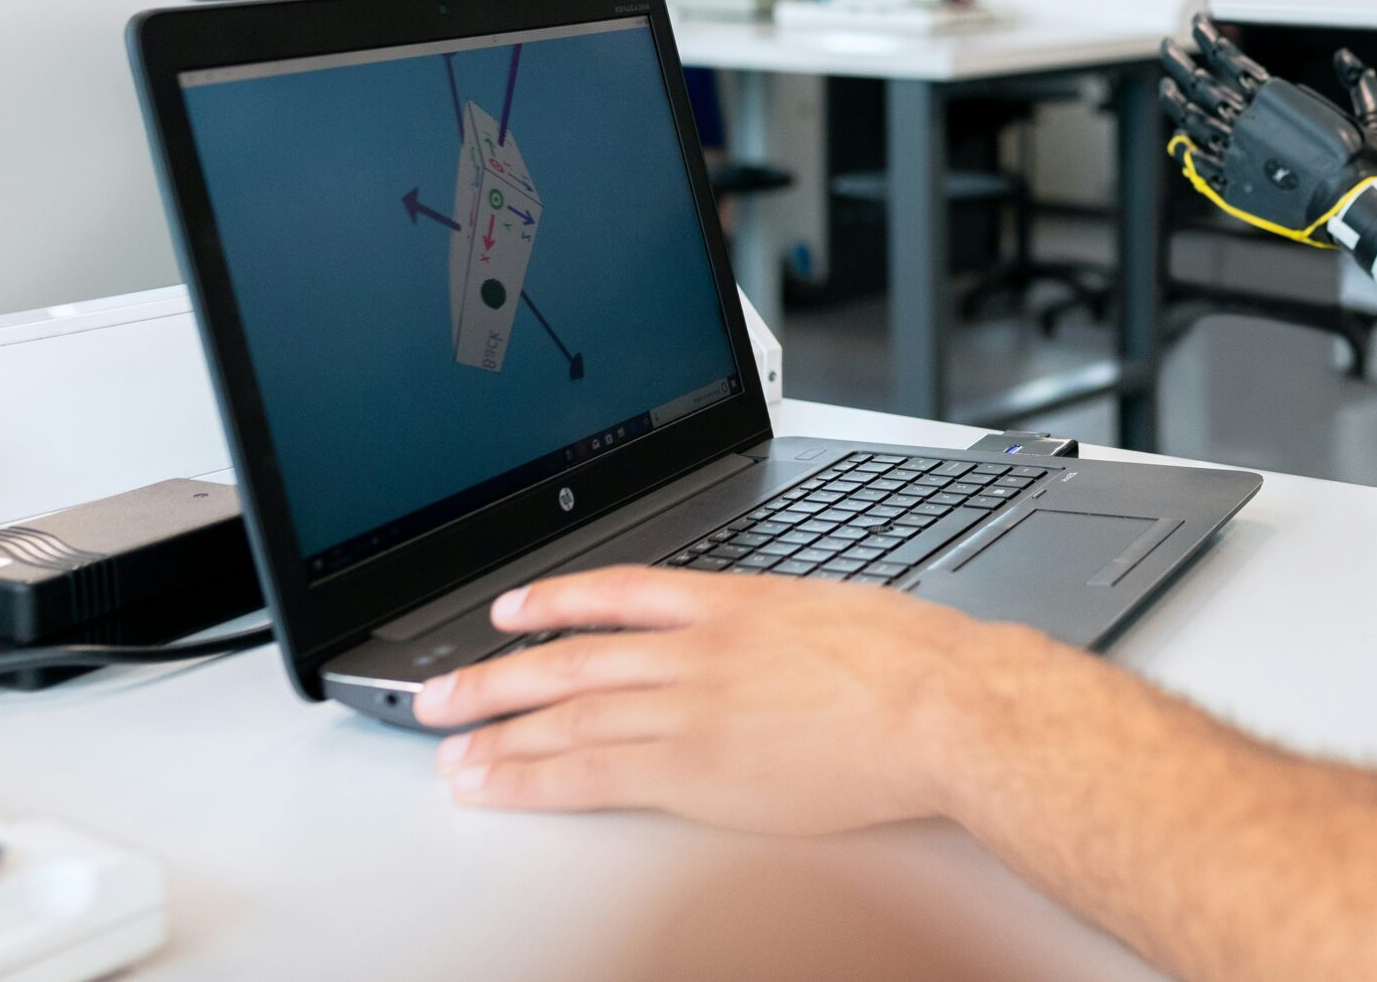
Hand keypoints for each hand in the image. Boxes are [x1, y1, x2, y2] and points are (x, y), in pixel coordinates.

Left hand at [412, 568, 1028, 834]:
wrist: (939, 701)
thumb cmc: (919, 661)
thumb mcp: (846, 610)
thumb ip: (794, 625)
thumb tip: (792, 639)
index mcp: (736, 603)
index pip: (620, 593)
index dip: (557, 599)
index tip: (513, 608)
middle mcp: (697, 648)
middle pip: (570, 656)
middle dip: (495, 676)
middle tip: (438, 693)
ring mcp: (688, 705)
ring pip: (565, 711)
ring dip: (495, 730)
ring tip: (445, 747)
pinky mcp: (691, 766)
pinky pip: (588, 770)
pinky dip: (528, 777)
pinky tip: (493, 783)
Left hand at [1159, 14, 1376, 242]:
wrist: (1355, 209)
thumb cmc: (1370, 164)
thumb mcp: (1376, 116)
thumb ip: (1361, 83)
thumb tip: (1345, 56)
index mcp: (1278, 98)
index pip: (1231, 59)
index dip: (1209, 39)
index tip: (1196, 24)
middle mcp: (1250, 121)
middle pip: (1201, 85)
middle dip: (1179, 63)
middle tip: (1165, 48)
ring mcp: (1237, 154)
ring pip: (1194, 120)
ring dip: (1176, 100)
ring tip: (1167, 87)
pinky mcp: (1235, 185)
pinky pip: (1201, 162)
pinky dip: (1188, 148)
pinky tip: (1181, 139)